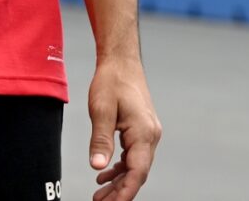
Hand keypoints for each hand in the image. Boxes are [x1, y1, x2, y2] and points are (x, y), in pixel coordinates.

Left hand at [86, 53, 160, 200]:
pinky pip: (133, 155)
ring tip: (100, 194)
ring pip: (135, 166)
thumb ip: (100, 140)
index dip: (125, 192)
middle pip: (137, 173)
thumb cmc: (111, 81)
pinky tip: (105, 174)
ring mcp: (148, 133)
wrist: (121, 61)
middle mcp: (150, 136)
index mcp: (143, 133)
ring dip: (119, 181)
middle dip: (120, 191)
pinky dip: (120, 167)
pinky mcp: (141, 130)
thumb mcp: (101, 110)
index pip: (137, 172)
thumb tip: (98, 167)